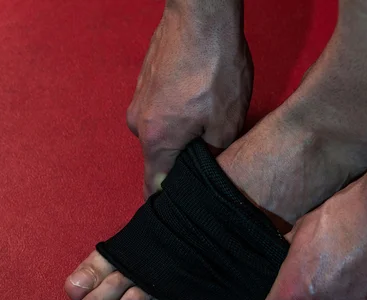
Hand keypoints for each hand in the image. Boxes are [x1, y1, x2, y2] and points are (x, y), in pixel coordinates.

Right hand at [127, 1, 251, 196]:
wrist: (200, 15)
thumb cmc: (214, 67)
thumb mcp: (227, 122)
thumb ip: (213, 157)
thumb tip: (207, 171)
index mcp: (156, 141)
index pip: (154, 187)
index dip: (167, 203)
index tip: (179, 214)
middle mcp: (139, 124)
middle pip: (161, 159)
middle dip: (184, 165)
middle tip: (212, 161)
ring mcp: (140, 100)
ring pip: (164, 134)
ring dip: (184, 137)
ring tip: (211, 125)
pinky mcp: (147, 83)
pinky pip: (163, 112)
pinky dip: (179, 116)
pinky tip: (201, 104)